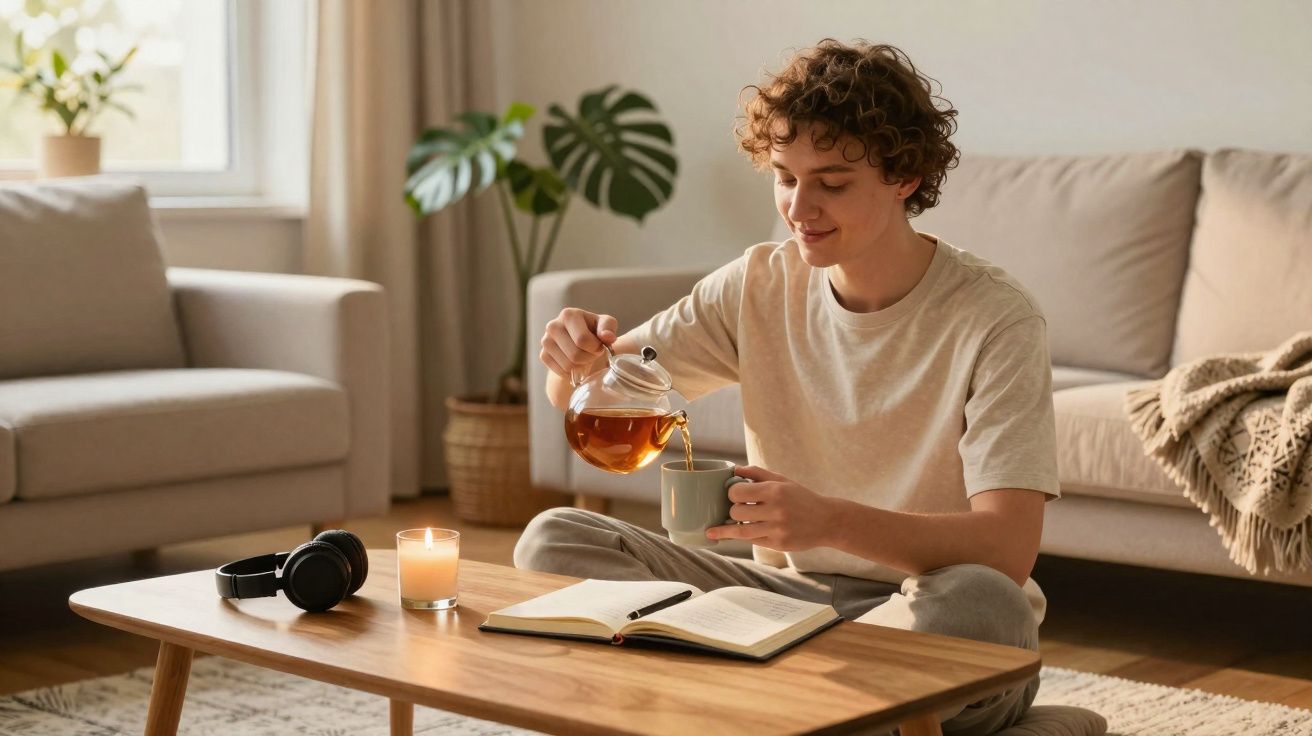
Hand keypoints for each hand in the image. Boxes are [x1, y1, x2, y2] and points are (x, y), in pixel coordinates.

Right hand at [539, 308, 617, 383]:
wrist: (578, 339)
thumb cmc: (594, 330)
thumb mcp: (605, 324)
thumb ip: (608, 327)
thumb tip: (607, 337)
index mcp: (568, 315)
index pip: (582, 340)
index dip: (595, 348)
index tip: (599, 346)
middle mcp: (553, 326)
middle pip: (575, 355)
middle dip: (589, 358)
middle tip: (593, 353)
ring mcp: (546, 341)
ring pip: (568, 365)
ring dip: (581, 366)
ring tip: (585, 356)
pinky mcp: (543, 354)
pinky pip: (561, 372)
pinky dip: (572, 372)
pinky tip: (576, 363)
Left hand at [705, 466, 838, 551]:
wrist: (827, 521)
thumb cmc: (801, 498)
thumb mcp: (782, 481)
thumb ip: (757, 473)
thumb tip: (734, 470)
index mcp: (775, 491)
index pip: (737, 492)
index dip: (732, 493)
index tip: (735, 494)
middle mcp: (776, 510)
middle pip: (736, 512)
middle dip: (733, 510)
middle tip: (737, 509)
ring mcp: (777, 529)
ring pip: (741, 530)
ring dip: (729, 528)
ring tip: (716, 529)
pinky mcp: (779, 544)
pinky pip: (752, 541)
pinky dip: (744, 536)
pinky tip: (735, 534)